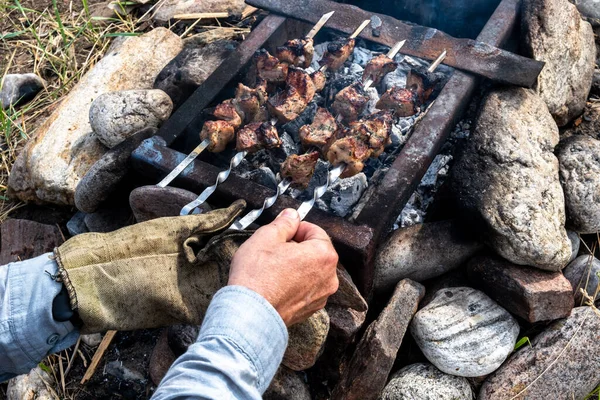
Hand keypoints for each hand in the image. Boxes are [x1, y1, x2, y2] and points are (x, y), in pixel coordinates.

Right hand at [228, 208, 338, 325]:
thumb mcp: (266, 237)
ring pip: (310, 271)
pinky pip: (305, 288)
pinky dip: (294, 283)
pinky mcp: (310, 309)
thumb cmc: (257, 277)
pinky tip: (276, 283)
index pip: (316, 231)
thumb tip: (292, 216)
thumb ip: (284, 223)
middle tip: (275, 249)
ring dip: (296, 266)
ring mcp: (321, 296)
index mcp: (324, 255)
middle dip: (297, 247)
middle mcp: (329, 277)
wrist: (249, 314)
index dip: (297, 228)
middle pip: (315, 252)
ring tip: (273, 267)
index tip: (284, 231)